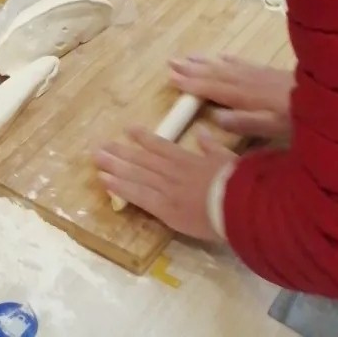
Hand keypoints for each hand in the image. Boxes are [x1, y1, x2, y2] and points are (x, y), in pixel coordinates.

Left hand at [94, 124, 235, 239]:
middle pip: (142, 160)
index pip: (161, 146)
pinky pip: (138, 196)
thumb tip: (202, 132)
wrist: (241, 207)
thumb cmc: (239, 185)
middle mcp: (172, 171)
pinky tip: (105, 181)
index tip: (128, 129)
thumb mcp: (227, 159)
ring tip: (97, 158)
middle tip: (100, 145)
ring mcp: (166, 189)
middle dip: (121, 152)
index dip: (143, 138)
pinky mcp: (164, 209)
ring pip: (136, 175)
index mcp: (188, 160)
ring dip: (115, 166)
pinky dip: (120, 187)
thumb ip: (211, 147)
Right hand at [170, 54, 293, 141]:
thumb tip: (213, 117)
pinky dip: (228, 59)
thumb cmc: (299, 119)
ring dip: (205, 62)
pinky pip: (242, 62)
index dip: (191, 83)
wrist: (328, 98)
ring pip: (225, 66)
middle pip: (215, 73)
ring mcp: (258, 74)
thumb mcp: (271, 127)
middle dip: (192, 68)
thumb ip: (243, 122)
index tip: (170, 76)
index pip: (212, 88)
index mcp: (244, 95)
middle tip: (171, 61)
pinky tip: (222, 56)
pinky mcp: (268, 73)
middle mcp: (247, 81)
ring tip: (188, 57)